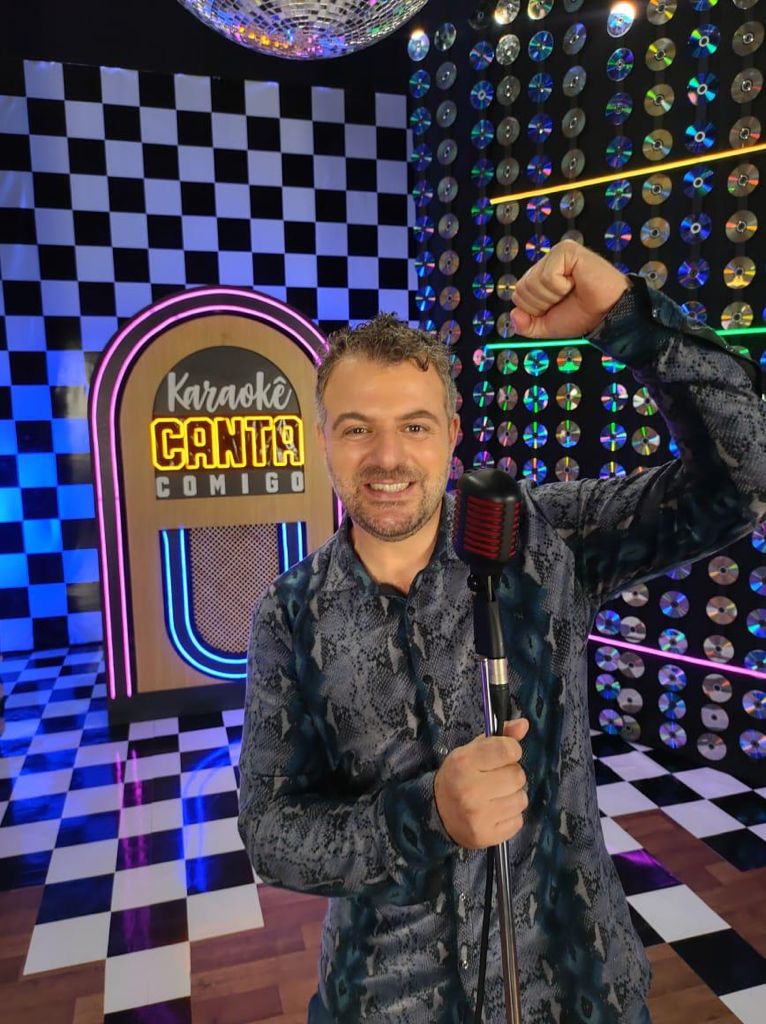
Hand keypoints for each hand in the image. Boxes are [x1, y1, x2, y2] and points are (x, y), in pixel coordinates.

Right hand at [434, 718, 529, 848]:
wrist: (438, 812)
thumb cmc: (459, 776)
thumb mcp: (472, 751)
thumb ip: (499, 737)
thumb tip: (524, 724)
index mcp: (464, 763)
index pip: (509, 750)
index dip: (510, 751)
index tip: (502, 756)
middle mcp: (470, 790)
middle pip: (518, 776)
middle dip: (510, 775)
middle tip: (495, 779)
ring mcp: (479, 816)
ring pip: (521, 799)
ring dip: (512, 796)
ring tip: (495, 797)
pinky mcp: (487, 837)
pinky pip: (518, 821)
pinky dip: (510, 816)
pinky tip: (494, 812)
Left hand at [511, 240, 629, 338]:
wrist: (607, 313)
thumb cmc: (581, 315)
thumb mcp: (547, 327)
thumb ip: (526, 325)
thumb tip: (513, 315)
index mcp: (538, 279)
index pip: (518, 296)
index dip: (535, 310)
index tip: (557, 307)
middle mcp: (545, 264)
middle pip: (522, 290)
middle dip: (543, 304)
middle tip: (565, 299)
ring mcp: (555, 255)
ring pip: (533, 284)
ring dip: (553, 296)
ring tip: (571, 290)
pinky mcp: (566, 250)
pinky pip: (547, 276)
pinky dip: (561, 287)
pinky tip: (575, 281)